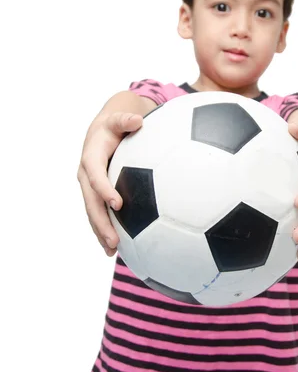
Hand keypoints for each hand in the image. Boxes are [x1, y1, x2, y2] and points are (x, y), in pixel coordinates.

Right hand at [77, 112, 142, 255]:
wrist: (101, 131)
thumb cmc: (114, 125)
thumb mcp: (118, 119)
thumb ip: (126, 120)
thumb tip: (138, 120)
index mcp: (91, 158)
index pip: (95, 176)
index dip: (104, 190)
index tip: (118, 203)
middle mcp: (86, 175)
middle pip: (90, 202)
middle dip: (100, 222)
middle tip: (114, 241)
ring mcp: (89, 187)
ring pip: (92, 212)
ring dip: (100, 232)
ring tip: (112, 252)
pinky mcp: (95, 195)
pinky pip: (97, 214)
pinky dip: (103, 231)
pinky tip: (114, 250)